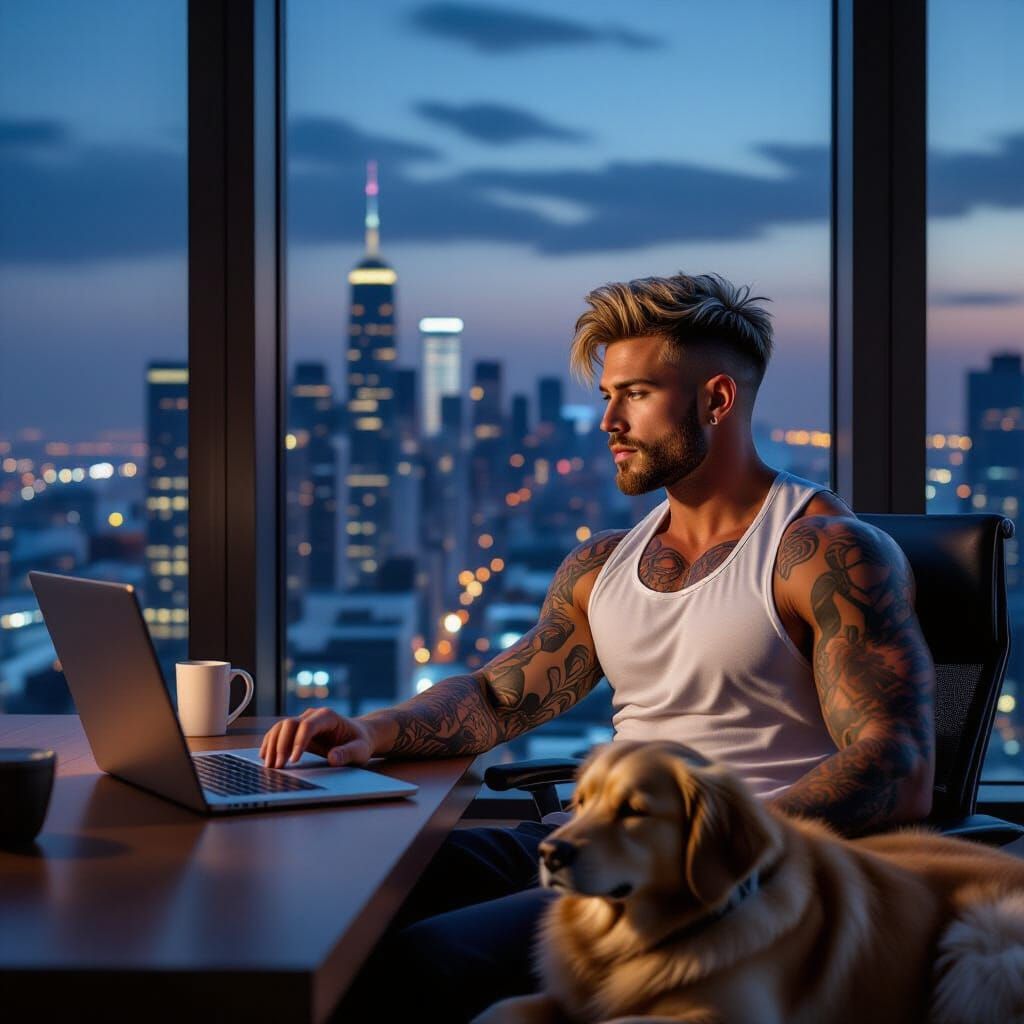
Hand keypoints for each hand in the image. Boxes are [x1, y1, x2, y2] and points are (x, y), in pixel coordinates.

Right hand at [259, 707, 375, 768]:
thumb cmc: (360, 742)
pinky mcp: (297, 731)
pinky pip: (279, 733)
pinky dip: (271, 743)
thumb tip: (333, 758)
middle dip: (281, 744)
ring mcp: (303, 721)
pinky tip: (265, 756)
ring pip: (281, 727)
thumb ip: (348, 753)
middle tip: (277, 766)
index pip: (308, 725)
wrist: (358, 735)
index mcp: (328, 716)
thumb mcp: (360, 750)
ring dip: (272, 745)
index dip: (298, 742)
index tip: (293, 761)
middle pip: (289, 723)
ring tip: (269, 765)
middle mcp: (313, 715)